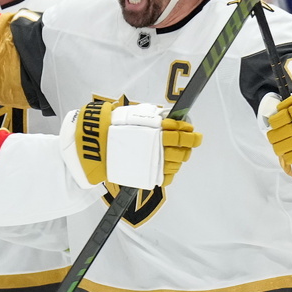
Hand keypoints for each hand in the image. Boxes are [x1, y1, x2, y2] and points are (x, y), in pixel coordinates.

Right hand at [60, 100, 201, 189]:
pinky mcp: (146, 176)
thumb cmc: (116, 125)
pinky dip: (170, 172)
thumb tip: (174, 118)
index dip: (190, 134)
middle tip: (190, 141)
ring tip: (175, 152)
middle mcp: (156, 148)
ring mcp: (152, 164)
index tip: (194, 132)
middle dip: (187, 145)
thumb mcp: (138, 113)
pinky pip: (166, 178)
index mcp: (157, 131)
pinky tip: (168, 165)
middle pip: (182, 150)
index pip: (181, 134)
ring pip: (175, 164)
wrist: (97, 142)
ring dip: (179, 158)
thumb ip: (157, 116)